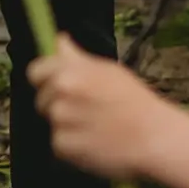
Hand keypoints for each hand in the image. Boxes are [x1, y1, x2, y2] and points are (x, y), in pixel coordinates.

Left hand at [29, 36, 168, 179]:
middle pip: (42, 99)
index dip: (45, 79)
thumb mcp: (107, 70)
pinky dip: (72, 147)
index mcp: (69, 71)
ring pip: (52, 122)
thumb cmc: (134, 101)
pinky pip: (59, 144)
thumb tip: (58, 40)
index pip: (35, 72)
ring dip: (66, 126)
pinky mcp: (62, 147)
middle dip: (58, 104)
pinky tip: (93, 144)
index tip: (57, 86)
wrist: (153, 138)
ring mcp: (60, 121)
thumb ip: (76, 57)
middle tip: (86, 110)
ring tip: (94, 128)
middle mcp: (60, 93)